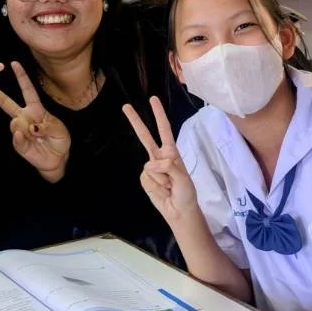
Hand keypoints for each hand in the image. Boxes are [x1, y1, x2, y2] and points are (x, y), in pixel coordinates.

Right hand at [0, 61, 71, 181]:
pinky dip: (20, 138)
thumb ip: (46, 127)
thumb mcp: (59, 130)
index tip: (14, 63)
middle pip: (6, 103)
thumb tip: (31, 127)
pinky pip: (16, 138)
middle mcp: (25, 118)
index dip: (21, 77)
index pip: (28, 91)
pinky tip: (23, 137)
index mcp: (36, 110)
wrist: (58, 159)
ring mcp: (20, 130)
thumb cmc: (59, 140)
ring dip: (24, 128)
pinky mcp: (19, 144)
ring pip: (14, 123)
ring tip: (35, 134)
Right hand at [123, 96, 198, 228]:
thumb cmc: (186, 192)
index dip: (159, 115)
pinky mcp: (145, 179)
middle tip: (125, 106)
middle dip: (136, 122)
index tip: (153, 99)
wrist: (179, 211)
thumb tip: (150, 163)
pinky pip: (146, 178)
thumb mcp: (183, 178)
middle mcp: (159, 157)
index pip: (164, 130)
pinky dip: (155, 187)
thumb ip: (168, 167)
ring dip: (161, 181)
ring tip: (170, 187)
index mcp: (171, 152)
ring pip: (149, 167)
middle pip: (145, 137)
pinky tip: (162, 191)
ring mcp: (151, 168)